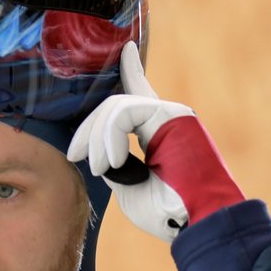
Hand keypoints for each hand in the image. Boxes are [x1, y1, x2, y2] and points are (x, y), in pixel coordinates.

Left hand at [67, 43, 243, 241]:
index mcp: (158, 133)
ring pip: (115, 106)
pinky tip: (116, 159)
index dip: (132, 70)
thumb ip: (114, 160)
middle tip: (75, 157)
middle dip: (87, 129)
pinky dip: (111, 136)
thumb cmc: (165, 213)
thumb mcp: (127, 185)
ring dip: (98, 139)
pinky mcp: (172, 113)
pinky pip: (125, 111)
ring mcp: (171, 113)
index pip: (139, 95)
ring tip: (100, 167)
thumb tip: (101, 148)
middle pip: (113, 105)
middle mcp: (166, 118)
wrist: (196, 222)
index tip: (126, 48)